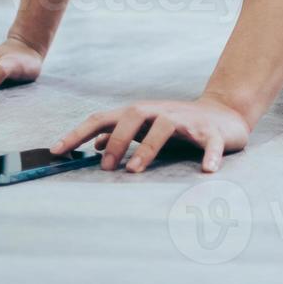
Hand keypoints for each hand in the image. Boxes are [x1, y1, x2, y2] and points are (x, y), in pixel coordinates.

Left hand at [50, 96, 250, 173]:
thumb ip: (124, 133)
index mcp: (143, 114)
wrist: (226, 114)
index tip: (56, 151)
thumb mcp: (149, 128)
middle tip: (105, 167)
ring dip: (148, 147)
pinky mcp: (213, 132)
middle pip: (134, 114)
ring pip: (166, 125)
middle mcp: (163, 112)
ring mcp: (188, 121)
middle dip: (117, 139)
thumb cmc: (181, 125)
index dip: (79, 132)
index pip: (105, 118)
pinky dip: (208, 155)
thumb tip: (96, 143)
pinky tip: (205, 171)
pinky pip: (211, 143)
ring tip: (134, 170)